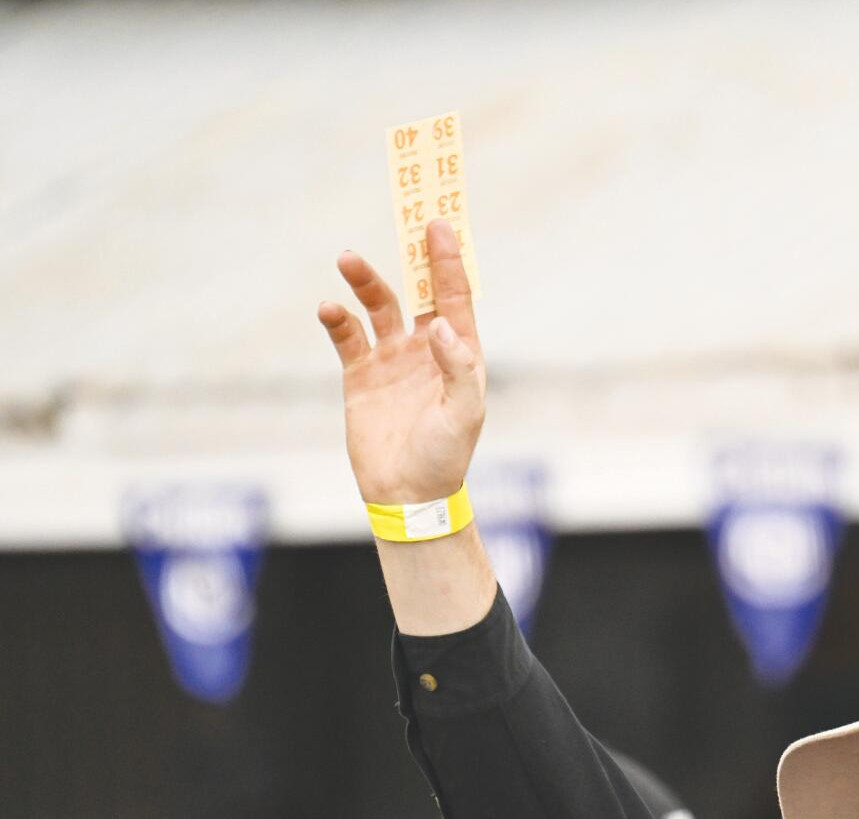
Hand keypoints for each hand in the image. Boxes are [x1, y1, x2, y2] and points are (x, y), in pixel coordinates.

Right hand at [318, 219, 484, 504]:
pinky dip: (337, 319)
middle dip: (409, 258)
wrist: (408, 493)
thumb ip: (457, 366)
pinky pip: (347, 336)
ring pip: (376, 306)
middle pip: (415, 291)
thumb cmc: (446, 454)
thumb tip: (438, 324)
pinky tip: (329, 308)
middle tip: (401, 219)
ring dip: (364, 282)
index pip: (453, 296)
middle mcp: (426, 348)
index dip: (448, 260)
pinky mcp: (360, 375)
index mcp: (459, 352)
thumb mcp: (463, 412)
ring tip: (348, 259)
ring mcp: (391, 359)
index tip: (440, 223)